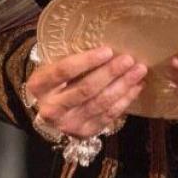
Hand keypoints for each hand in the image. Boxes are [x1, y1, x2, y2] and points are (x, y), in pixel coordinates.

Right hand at [25, 46, 146, 137]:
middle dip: (110, 73)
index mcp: (39, 86)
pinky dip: (124, 100)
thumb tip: (104, 44)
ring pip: (100, 104)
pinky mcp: (84, 133)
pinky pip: (108, 116)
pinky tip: (136, 87)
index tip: (107, 50)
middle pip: (85, 89)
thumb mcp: (50, 66)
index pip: (64, 71)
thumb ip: (69, 57)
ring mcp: (68, 124)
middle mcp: (51, 108)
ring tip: (138, 71)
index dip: (86, 61)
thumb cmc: (53, 81)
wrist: (46, 111)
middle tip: (128, 59)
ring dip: (123, 86)